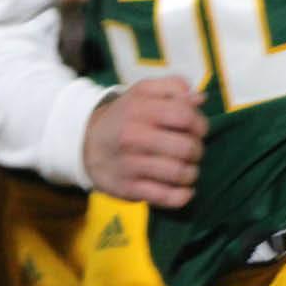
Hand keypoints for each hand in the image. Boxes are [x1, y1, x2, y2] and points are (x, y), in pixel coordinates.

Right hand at [82, 77, 205, 208]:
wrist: (86, 144)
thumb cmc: (124, 117)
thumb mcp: (142, 93)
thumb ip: (173, 87)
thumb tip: (200, 98)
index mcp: (139, 109)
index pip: (185, 116)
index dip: (200, 124)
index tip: (196, 129)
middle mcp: (133, 136)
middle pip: (187, 148)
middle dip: (197, 150)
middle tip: (190, 150)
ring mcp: (130, 164)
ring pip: (180, 173)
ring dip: (191, 173)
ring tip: (185, 168)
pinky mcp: (128, 188)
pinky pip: (166, 197)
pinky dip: (182, 195)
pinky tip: (182, 189)